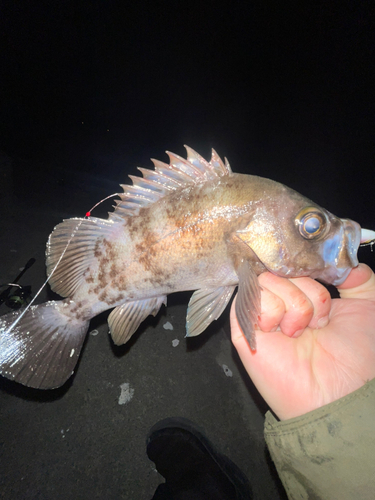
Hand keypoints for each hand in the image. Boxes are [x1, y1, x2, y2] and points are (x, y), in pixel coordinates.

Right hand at [230, 263, 374, 419]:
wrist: (344, 394)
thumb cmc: (358, 358)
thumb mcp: (368, 307)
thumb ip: (357, 277)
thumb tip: (340, 257)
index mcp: (303, 295)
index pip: (294, 261)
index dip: (308, 264)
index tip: (325, 277)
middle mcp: (279, 302)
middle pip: (282, 267)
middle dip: (310, 290)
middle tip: (320, 320)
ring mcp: (260, 313)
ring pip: (269, 279)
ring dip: (297, 304)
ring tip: (303, 331)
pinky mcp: (244, 327)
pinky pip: (256, 297)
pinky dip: (277, 313)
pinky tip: (286, 335)